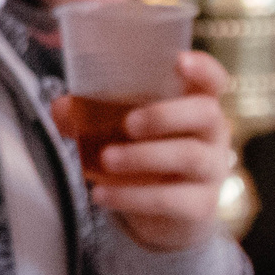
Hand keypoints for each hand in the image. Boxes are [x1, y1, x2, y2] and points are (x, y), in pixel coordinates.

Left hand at [52, 50, 234, 252]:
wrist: (161, 214)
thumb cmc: (144, 153)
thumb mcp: (119, 130)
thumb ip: (91, 115)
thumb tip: (61, 107)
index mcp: (195, 105)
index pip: (213, 80)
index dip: (203, 68)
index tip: (180, 60)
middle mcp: (212, 134)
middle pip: (206, 114)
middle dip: (165, 115)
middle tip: (128, 123)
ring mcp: (211, 170)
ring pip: (189, 157)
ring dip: (143, 156)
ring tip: (105, 159)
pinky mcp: (199, 206)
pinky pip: (171, 200)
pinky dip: (132, 196)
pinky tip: (101, 194)